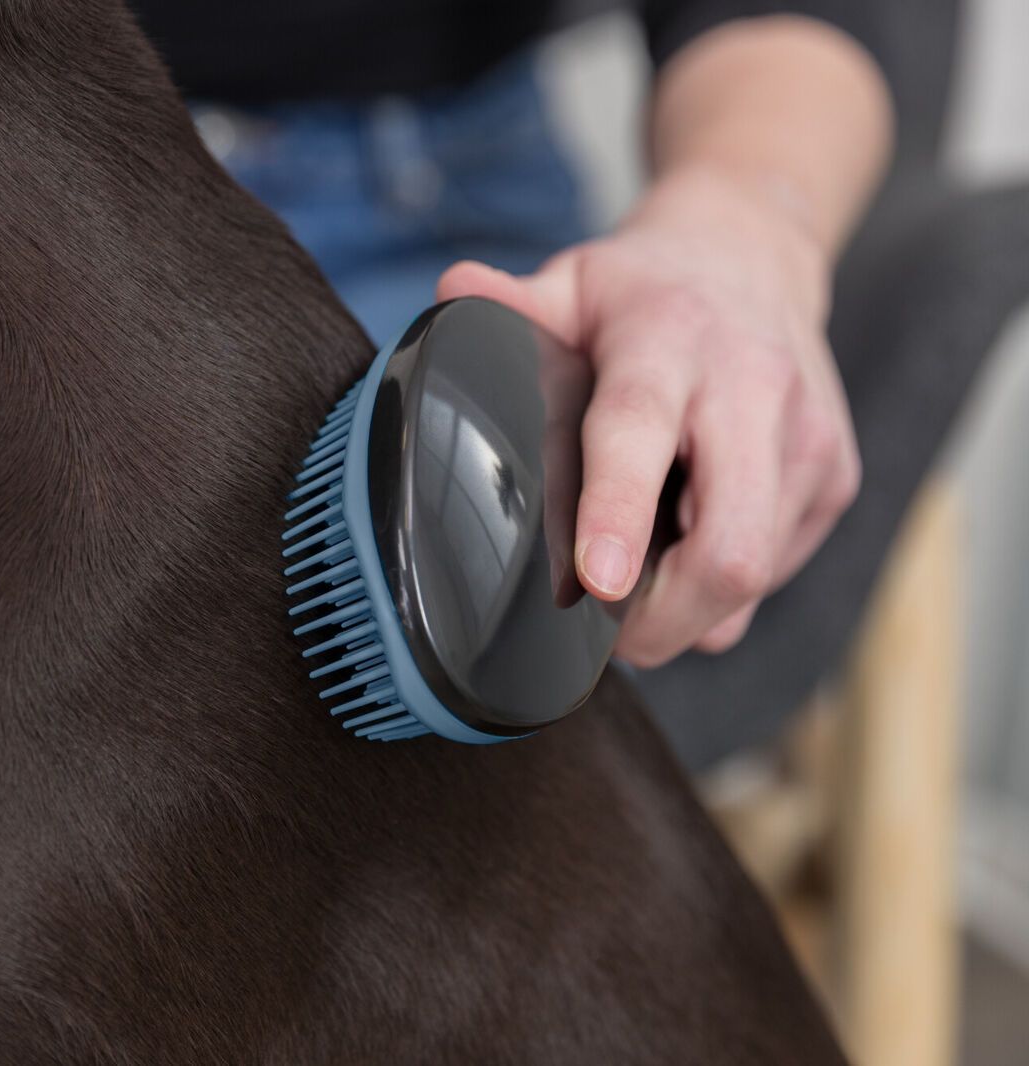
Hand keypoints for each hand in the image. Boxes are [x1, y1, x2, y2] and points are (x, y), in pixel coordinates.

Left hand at [437, 166, 859, 666]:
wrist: (755, 255)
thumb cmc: (644, 289)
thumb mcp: (571, 282)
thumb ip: (510, 304)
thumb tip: (452, 293)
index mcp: (670, 342)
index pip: (642, 433)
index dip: (618, 514)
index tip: (596, 581)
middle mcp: (755, 391)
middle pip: (728, 547)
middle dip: (662, 617)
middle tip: (601, 633)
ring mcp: (809, 442)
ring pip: (752, 579)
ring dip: (686, 609)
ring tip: (637, 575)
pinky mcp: (835, 479)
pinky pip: (772, 572)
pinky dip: (721, 586)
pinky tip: (686, 537)